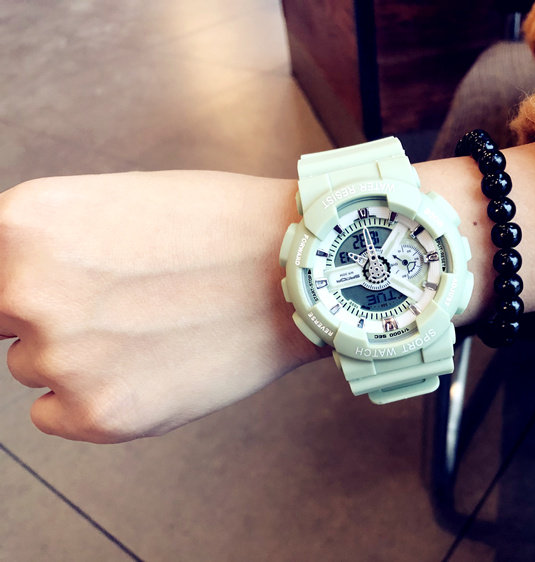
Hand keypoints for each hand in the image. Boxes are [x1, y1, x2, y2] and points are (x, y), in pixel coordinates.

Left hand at [0, 171, 325, 442]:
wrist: (296, 270)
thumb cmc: (218, 226)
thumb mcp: (108, 203)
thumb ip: (39, 243)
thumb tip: (7, 288)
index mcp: (21, 224)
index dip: (17, 279)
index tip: (52, 288)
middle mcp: (25, 292)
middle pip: (1, 321)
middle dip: (49, 312)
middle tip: (120, 299)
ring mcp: (63, 359)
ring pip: (36, 366)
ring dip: (81, 353)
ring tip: (154, 326)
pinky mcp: (101, 415)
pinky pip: (57, 414)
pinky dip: (96, 396)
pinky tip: (151, 364)